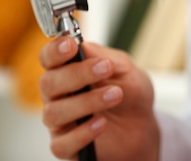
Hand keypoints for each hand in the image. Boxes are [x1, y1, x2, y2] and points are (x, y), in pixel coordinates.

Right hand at [39, 37, 158, 160]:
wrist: (142, 125)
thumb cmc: (130, 93)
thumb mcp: (125, 69)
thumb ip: (104, 56)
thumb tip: (82, 44)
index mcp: (68, 71)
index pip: (49, 58)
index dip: (55, 50)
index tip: (71, 44)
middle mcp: (58, 95)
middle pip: (48, 83)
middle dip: (77, 74)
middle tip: (105, 68)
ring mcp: (61, 122)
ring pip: (54, 112)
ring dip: (87, 101)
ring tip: (116, 95)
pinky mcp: (67, 146)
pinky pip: (61, 144)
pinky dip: (82, 132)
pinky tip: (102, 123)